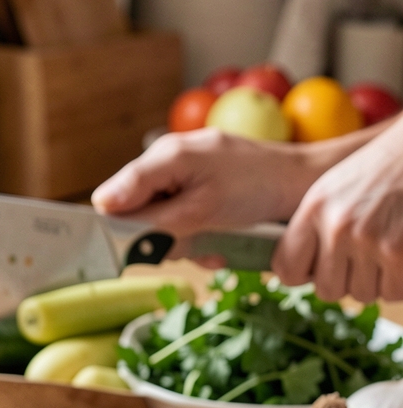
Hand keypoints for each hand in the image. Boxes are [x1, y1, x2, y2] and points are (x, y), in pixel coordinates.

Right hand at [92, 129, 310, 241]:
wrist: (303, 184)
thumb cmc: (258, 187)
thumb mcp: (201, 208)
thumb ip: (152, 216)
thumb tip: (105, 214)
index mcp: (164, 157)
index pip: (114, 197)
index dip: (119, 227)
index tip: (137, 250)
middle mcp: (168, 162)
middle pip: (136, 214)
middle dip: (163, 238)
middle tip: (193, 244)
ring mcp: (185, 175)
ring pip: (160, 224)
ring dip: (186, 243)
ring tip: (217, 244)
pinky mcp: (199, 190)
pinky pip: (182, 222)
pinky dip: (200, 238)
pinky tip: (223, 243)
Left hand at [274, 115, 402, 299]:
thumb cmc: (376, 173)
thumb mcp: (332, 190)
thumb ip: (313, 229)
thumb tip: (299, 274)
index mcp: (315, 209)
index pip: (287, 270)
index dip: (304, 274)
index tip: (317, 267)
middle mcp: (338, 226)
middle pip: (328, 290)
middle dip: (344, 281)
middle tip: (359, 259)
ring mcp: (370, 241)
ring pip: (362, 295)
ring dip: (374, 281)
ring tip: (382, 250)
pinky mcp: (398, 252)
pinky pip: (392, 293)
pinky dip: (398, 281)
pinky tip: (399, 255)